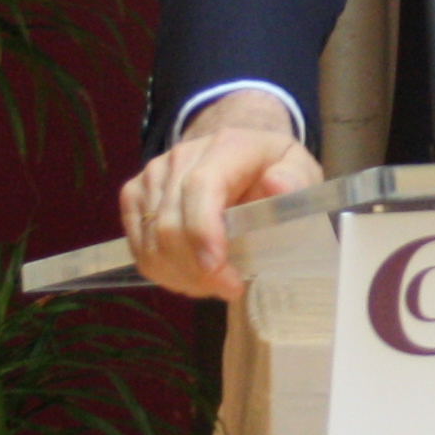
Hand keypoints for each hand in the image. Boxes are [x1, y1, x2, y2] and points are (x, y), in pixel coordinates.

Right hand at [117, 90, 322, 301]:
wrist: (239, 155)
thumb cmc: (272, 170)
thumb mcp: (299, 170)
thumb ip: (295, 178)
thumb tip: (277, 184)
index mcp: (226, 146)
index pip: (200, 187)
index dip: (202, 231)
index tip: (217, 270)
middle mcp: (181, 155)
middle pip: (170, 222)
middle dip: (196, 269)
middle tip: (230, 288)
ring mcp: (153, 175)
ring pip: (152, 241)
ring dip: (182, 275)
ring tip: (214, 283)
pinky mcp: (135, 194)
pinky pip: (139, 246)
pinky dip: (163, 271)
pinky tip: (191, 275)